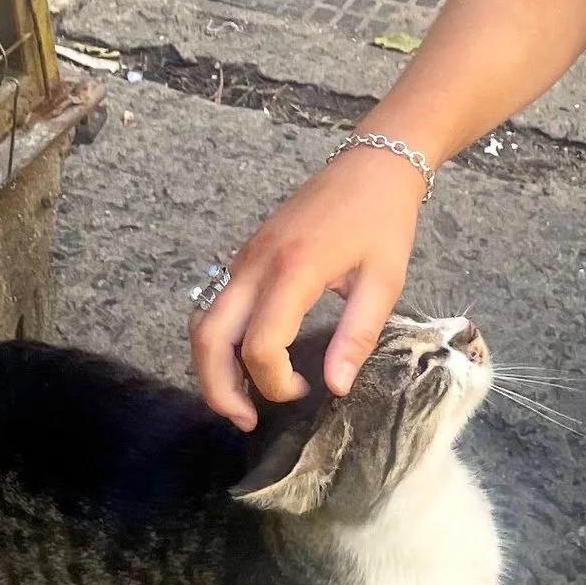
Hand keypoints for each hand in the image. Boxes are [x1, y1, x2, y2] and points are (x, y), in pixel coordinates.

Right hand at [191, 145, 429, 424]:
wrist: (372, 164)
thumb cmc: (383, 220)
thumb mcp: (384, 281)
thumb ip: (357, 336)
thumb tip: (335, 387)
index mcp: (294, 270)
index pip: (260, 346)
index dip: (275, 383)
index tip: (307, 391)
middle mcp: (256, 263)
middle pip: (209, 337)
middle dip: (218, 388)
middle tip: (245, 420)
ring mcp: (245, 256)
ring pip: (202, 320)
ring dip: (210, 365)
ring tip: (239, 399)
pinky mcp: (246, 253)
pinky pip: (214, 302)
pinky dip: (217, 339)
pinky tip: (242, 359)